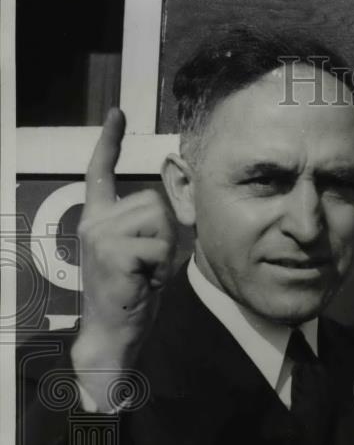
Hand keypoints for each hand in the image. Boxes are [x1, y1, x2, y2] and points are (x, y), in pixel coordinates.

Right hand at [71, 108, 175, 408]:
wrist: (114, 332)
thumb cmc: (132, 295)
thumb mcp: (140, 253)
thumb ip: (147, 226)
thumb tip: (167, 203)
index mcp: (98, 219)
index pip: (101, 172)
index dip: (109, 141)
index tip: (116, 113)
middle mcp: (94, 222)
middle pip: (154, 202)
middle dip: (164, 235)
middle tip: (148, 266)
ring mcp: (100, 235)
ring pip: (160, 222)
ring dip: (164, 251)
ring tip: (145, 274)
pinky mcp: (114, 251)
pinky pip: (160, 246)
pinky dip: (161, 268)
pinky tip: (144, 282)